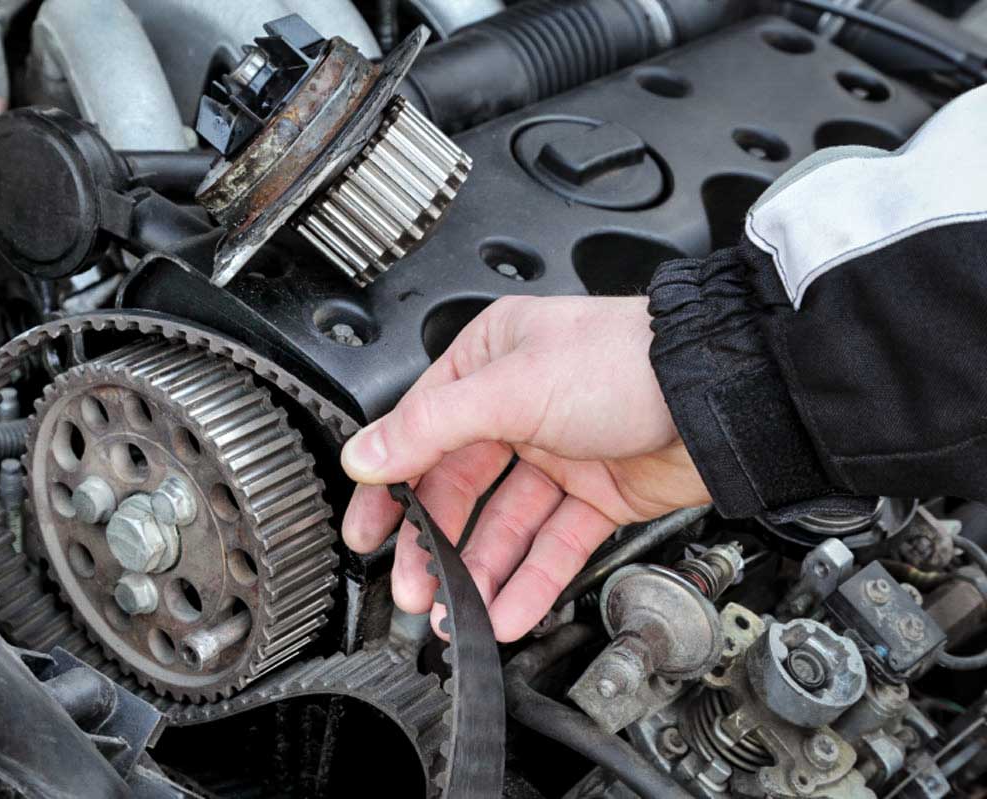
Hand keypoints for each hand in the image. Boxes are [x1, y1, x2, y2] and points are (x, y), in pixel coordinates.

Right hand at [340, 295, 709, 641]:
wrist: (721, 395)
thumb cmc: (627, 360)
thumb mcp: (512, 386)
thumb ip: (431, 427)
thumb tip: (366, 454)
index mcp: (489, 361)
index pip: (419, 431)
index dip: (390, 485)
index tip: (367, 531)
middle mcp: (518, 405)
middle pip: (459, 488)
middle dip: (435, 544)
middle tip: (415, 590)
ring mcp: (558, 453)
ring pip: (505, 526)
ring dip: (481, 573)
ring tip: (461, 614)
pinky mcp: (596, 494)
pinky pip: (552, 545)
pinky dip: (531, 580)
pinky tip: (509, 610)